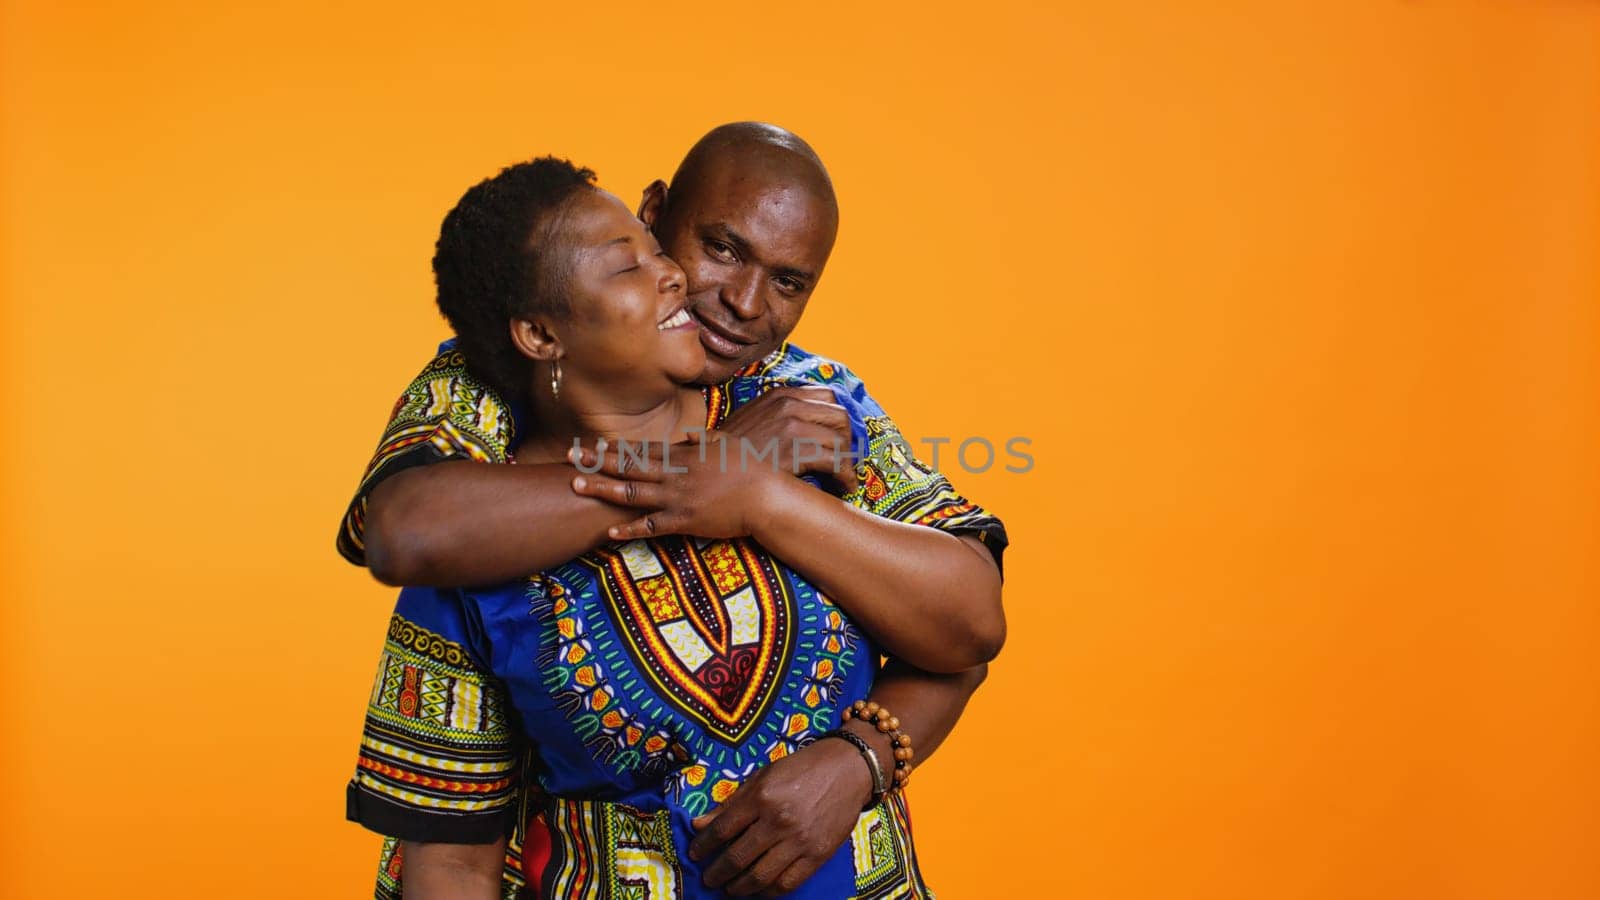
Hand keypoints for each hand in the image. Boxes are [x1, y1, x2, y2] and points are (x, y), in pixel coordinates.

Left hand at [567, 433, 800, 541]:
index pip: (641, 450)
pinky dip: (630, 529)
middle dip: (596, 462)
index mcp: (683, 455)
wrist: (767, 495)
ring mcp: (678, 497)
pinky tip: (609, 532)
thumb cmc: (751, 469)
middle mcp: (675, 474)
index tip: (590, 446)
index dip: (613, 449)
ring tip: (577, 486)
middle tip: (568, 458)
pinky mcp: (686, 521)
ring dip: (603, 489)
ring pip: (632, 492)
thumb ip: (701, 441)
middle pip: (628, 467)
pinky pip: (651, 526)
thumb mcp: (725, 445)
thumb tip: (686, 437)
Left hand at [688, 735, 872, 895]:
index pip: (722, 830)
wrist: (848, 769)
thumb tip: (699, 823)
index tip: (695, 854)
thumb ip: (731, 803)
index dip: (703, 846)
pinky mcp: (818, 855)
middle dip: (717, 873)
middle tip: (708, 879)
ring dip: (739, 888)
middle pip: (738, 858)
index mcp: (761, 797)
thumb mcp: (762, 777)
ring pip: (760, 876)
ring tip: (729, 889)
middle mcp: (778, 821)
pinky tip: (758, 890)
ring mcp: (800, 841)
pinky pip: (788, 883)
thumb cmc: (802, 768)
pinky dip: (768, 892)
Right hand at [715, 386, 858, 493]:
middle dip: (847, 440)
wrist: (711, 468)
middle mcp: (789, 405)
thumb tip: (804, 422)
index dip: (836, 419)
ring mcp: (793, 426)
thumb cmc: (730, 452)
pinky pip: (836, 461)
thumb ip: (776, 414)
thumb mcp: (751, 419)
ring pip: (841, 440)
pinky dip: (846, 476)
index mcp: (780, 395)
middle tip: (845, 459)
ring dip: (848, 461)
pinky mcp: (796, 451)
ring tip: (845, 477)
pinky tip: (844, 487)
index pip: (828, 396)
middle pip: (840, 416)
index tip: (837, 437)